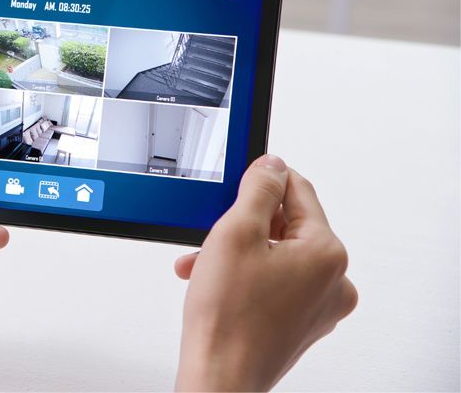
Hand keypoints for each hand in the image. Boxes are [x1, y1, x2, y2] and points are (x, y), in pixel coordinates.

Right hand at [174, 155, 356, 390]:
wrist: (219, 377)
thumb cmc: (227, 317)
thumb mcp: (235, 232)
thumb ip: (258, 189)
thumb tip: (272, 165)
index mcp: (328, 253)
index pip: (299, 191)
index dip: (263, 180)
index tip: (238, 179)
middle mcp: (334, 281)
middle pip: (287, 226)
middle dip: (242, 225)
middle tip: (209, 235)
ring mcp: (320, 306)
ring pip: (276, 256)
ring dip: (238, 253)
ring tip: (203, 265)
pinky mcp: (302, 324)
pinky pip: (276, 283)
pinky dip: (246, 278)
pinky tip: (216, 284)